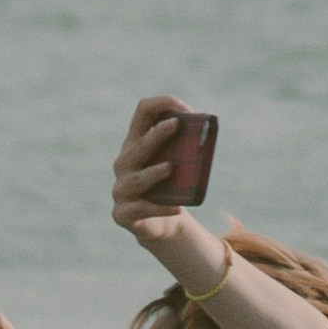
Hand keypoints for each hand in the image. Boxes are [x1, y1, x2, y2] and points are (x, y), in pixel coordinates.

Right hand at [109, 95, 213, 262]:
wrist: (160, 224)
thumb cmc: (170, 187)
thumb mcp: (179, 165)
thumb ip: (187, 148)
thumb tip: (206, 133)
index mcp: (137, 142)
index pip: (143, 112)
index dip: (162, 104)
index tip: (185, 110)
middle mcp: (124, 162)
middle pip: (139, 144)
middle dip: (157, 134)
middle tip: (176, 125)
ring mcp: (121, 188)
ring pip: (137, 179)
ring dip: (154, 172)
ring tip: (170, 168)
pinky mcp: (122, 213)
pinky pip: (140, 209)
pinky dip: (159, 208)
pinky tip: (176, 208)